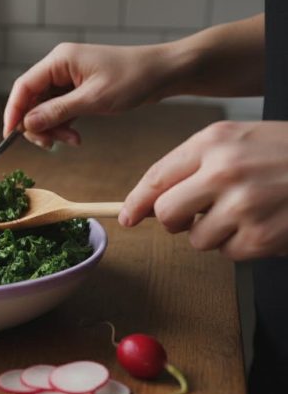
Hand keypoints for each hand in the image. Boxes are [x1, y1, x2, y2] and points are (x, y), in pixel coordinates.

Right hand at [4, 43, 174, 147]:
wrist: (164, 73)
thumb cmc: (133, 79)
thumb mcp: (94, 99)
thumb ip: (57, 111)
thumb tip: (26, 124)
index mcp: (59, 60)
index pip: (23, 86)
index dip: (13, 112)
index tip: (9, 135)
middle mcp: (59, 67)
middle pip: (31, 100)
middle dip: (37, 125)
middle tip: (50, 144)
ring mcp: (68, 79)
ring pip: (44, 109)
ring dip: (53, 128)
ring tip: (71, 140)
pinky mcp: (77, 90)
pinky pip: (59, 110)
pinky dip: (63, 125)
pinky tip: (75, 137)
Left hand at [120, 121, 287, 259]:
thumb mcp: (240, 140)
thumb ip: (195, 164)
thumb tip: (150, 202)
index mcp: (214, 142)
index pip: (157, 177)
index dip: (137, 202)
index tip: (127, 217)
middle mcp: (224, 171)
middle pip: (167, 213)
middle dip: (176, 221)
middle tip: (198, 216)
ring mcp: (244, 205)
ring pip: (197, 239)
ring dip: (215, 233)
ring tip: (247, 213)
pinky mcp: (262, 236)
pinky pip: (229, 253)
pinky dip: (243, 245)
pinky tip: (266, 223)